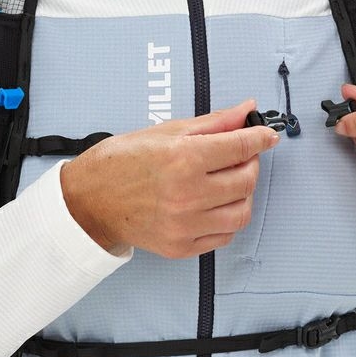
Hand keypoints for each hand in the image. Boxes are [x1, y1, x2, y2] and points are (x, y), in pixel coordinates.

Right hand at [60, 99, 279, 256]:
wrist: (88, 200)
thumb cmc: (122, 161)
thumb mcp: (166, 131)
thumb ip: (213, 122)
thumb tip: (247, 110)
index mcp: (182, 158)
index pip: (240, 147)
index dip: (260, 137)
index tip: (267, 134)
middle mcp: (187, 194)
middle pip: (246, 180)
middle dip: (250, 163)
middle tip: (239, 155)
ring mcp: (185, 224)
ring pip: (242, 212)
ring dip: (243, 193)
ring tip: (227, 181)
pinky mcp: (181, 247)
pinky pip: (224, 235)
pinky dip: (227, 218)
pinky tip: (214, 203)